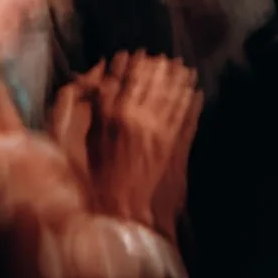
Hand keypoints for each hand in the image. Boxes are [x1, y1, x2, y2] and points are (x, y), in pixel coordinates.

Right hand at [84, 52, 201, 225]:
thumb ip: (89, 113)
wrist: (128, 222)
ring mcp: (165, 134)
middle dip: (155, 68)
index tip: (133, 55)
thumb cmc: (98, 188)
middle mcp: (143, 120)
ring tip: (181, 67)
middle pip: (152, 84)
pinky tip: (196, 94)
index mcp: (116, 117)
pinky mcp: (180, 149)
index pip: (124, 80)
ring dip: (177, 81)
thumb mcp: (81, 148)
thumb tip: (91, 87)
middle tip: (159, 57)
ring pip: (174, 97)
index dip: (129, 64)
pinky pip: (189, 119)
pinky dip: (192, 104)